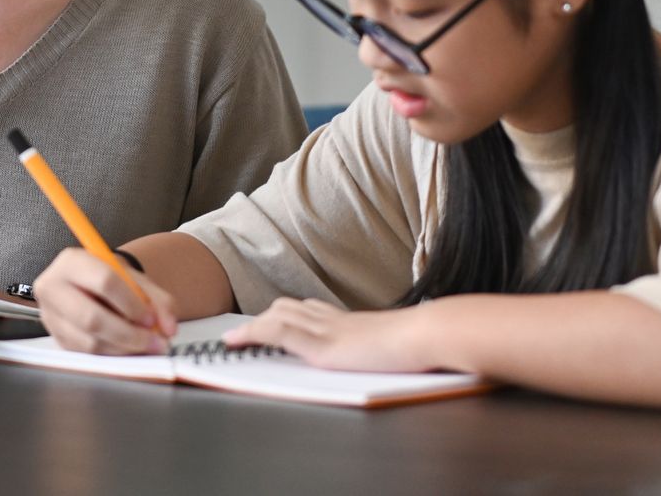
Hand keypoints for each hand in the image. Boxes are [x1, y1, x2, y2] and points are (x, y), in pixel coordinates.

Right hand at [32, 248, 178, 354]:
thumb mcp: (134, 279)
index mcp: (73, 262)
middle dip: (129, 334)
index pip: (104, 282)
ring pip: (89, 342)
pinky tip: (128, 350)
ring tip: (146, 347)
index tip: (151, 319)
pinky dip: (113, 356)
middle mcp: (53, 287)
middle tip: (155, 342)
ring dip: (124, 349)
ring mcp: (50, 316)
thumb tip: (168, 328)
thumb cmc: (110, 280)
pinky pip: (87, 355)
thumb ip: (158, 300)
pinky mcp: (56, 338)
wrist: (86, 286)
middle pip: (91, 318)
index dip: (131, 304)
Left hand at [221, 297, 435, 372]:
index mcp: (351, 320)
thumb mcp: (398, 344)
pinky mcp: (322, 346)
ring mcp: (326, 331)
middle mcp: (334, 320)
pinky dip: (253, 334)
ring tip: (231, 341)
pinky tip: (236, 342)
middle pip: (288, 308)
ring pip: (277, 317)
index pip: (310, 309)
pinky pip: (278, 332)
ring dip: (251, 328)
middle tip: (243, 333)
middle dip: (264, 319)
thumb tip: (394, 354)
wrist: (429, 335)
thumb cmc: (424, 343)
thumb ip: (385, 346)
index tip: (271, 319)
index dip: (287, 313)